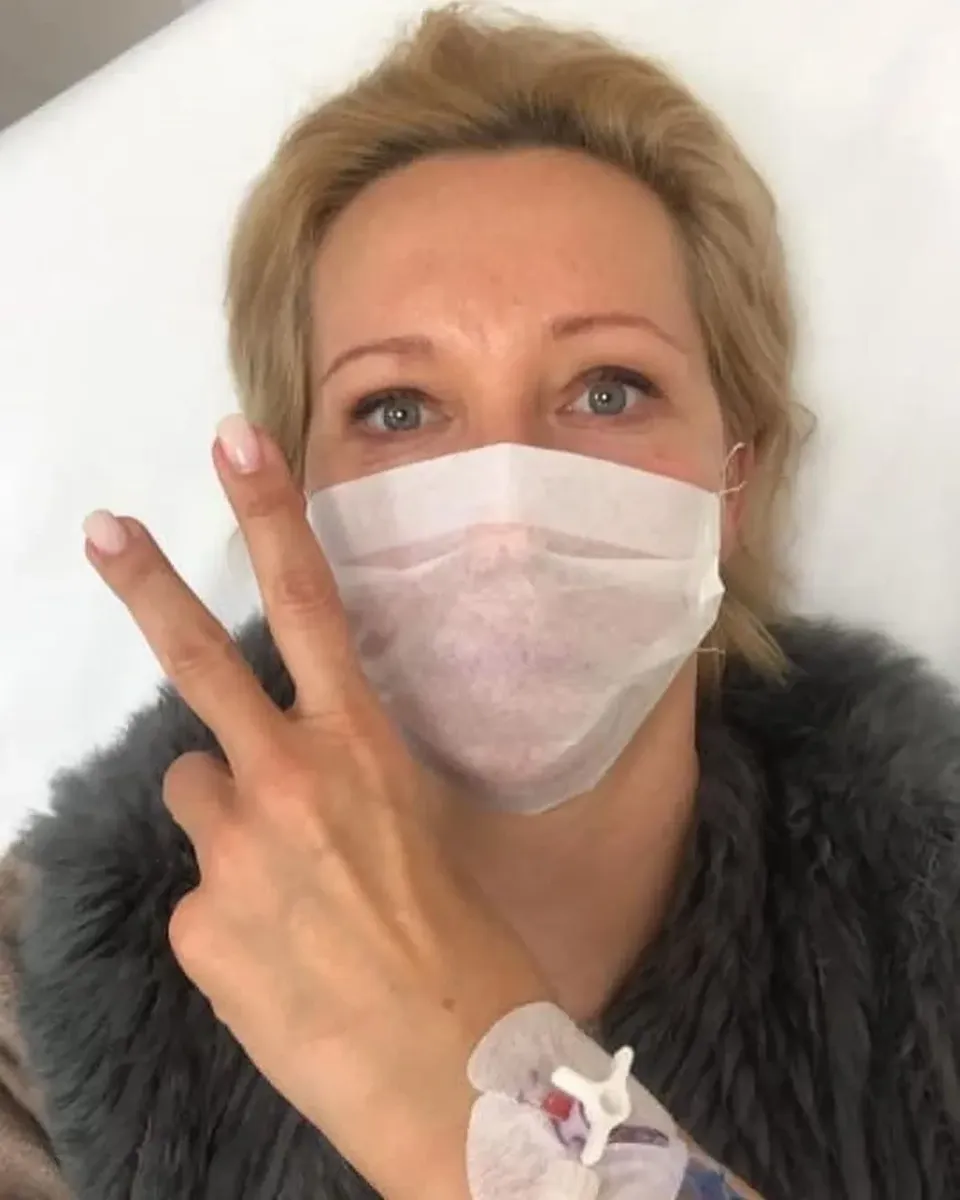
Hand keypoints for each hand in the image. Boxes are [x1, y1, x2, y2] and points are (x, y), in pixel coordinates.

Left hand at [82, 416, 550, 1199]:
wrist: (456, 1076)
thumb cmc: (473, 948)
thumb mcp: (427, 836)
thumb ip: (351, 790)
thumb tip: (293, 787)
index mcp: (362, 749)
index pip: (313, 604)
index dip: (271, 515)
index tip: (233, 443)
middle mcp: (286, 782)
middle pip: (202, 664)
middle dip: (149, 588)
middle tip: (104, 528)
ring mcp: (231, 854)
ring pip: (195, 795)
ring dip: (225, 819)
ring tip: (284, 885)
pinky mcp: (196, 928)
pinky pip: (201, 895)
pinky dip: (228, 914)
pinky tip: (279, 959)